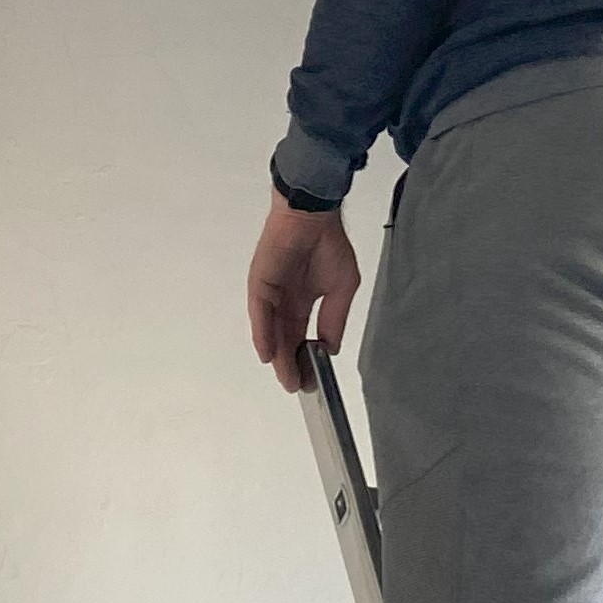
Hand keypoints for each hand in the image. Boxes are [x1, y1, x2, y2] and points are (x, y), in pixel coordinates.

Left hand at [248, 193, 360, 392]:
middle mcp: (285, 301)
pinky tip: (268, 354)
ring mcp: (271, 294)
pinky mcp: (260, 284)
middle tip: (297, 387)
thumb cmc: (328, 243)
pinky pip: (260, 314)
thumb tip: (331, 349)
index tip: (311, 380)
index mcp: (304, 301)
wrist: (313, 215)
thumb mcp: (342, 288)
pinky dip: (263, 334)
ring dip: (277, 356)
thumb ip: (334, 319)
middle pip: (285, 339)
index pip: (301, 337)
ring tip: (286, 378)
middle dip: (290, 365)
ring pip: (272, 331)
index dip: (305, 359)